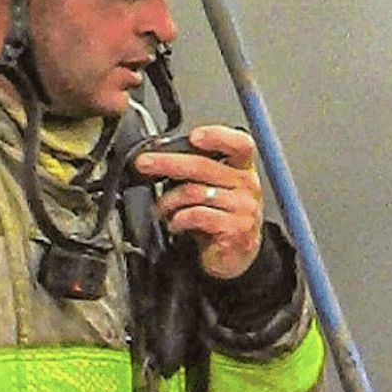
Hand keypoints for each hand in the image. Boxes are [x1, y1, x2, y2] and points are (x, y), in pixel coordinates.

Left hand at [133, 125, 263, 278]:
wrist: (235, 256)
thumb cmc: (221, 218)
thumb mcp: (216, 189)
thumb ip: (198, 170)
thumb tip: (163, 156)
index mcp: (242, 169)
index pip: (239, 144)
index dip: (217, 136)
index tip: (194, 136)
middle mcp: (247, 185)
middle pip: (203, 166)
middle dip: (167, 162)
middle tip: (144, 163)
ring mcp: (243, 208)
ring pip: (195, 192)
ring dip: (169, 200)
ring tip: (160, 207)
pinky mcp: (235, 229)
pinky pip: (198, 215)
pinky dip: (178, 219)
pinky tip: (174, 223)